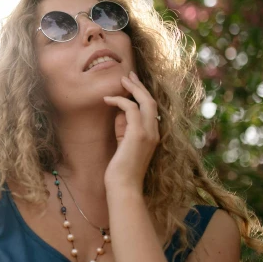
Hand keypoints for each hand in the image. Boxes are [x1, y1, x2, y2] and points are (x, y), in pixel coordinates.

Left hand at [102, 71, 160, 192]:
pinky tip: (107, 99)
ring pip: (145, 102)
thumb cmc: (121, 170)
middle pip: (151, 101)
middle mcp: (155, 132)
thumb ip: (124, 129)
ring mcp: (148, 133)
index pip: (152, 109)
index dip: (142, 94)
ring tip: (120, 81)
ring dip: (132, 89)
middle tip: (128, 75)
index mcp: (153, 135)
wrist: (124, 187)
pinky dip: (119, 101)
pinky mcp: (138, 134)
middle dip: (139, 86)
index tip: (132, 84)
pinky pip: (131, 109)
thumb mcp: (124, 144)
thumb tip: (120, 113)